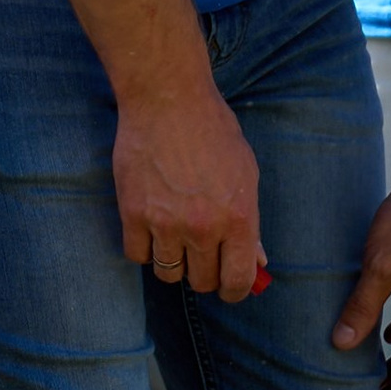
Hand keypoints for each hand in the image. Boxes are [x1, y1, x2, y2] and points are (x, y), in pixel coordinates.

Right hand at [115, 85, 263, 299]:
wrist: (168, 99)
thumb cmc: (213, 130)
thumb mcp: (246, 174)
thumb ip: (250, 223)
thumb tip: (257, 261)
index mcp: (239, 218)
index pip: (239, 280)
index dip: (235, 290)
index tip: (228, 287)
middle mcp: (204, 227)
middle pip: (202, 281)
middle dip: (204, 274)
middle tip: (201, 257)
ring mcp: (166, 223)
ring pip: (168, 274)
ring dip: (173, 263)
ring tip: (175, 240)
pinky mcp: (133, 214)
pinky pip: (137, 255)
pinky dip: (145, 248)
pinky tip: (151, 229)